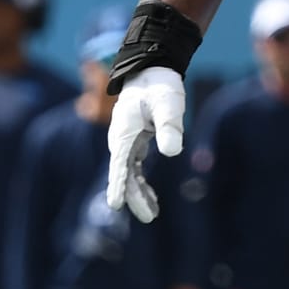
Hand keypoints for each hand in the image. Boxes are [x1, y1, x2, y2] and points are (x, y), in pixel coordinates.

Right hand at [106, 66, 185, 221]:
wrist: (150, 71)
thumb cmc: (158, 86)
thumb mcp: (168, 104)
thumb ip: (169, 127)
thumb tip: (172, 152)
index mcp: (125, 134)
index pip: (120, 165)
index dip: (118, 186)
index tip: (116, 205)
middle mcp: (121, 141)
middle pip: (124, 175)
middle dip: (134, 197)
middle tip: (149, 217)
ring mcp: (125, 143)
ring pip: (129, 174)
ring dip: (139, 194)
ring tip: (153, 214)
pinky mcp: (133, 143)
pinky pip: (134, 168)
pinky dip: (141, 183)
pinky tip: (152, 197)